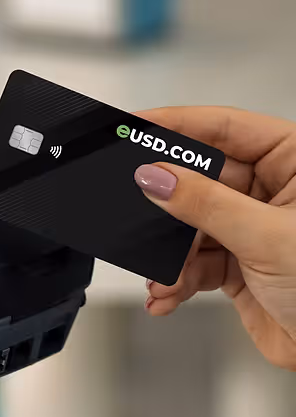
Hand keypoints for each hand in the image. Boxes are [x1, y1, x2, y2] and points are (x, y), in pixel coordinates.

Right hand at [133, 106, 295, 369]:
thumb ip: (206, 204)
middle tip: (136, 203)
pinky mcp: (237, 263)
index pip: (226, 127)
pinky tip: (168, 293)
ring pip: (191, 225)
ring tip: (163, 274)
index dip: (178, 123)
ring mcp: (251, 228)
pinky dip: (176, 279)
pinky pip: (194, 261)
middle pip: (201, 178)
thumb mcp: (269, 238)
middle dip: (168, 203)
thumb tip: (156, 177)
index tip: (137, 127)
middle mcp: (271, 191)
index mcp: (294, 163)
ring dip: (171, 253)